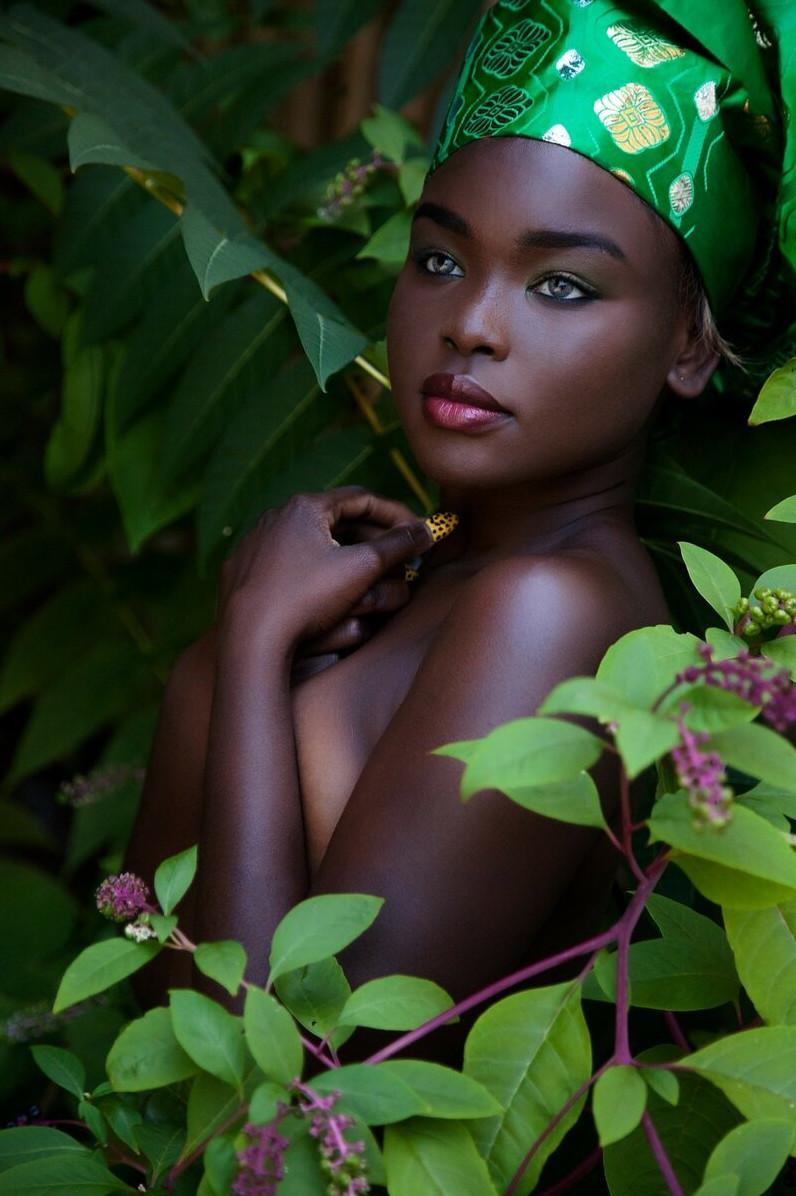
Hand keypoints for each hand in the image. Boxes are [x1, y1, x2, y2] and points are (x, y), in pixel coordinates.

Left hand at [218, 487, 432, 644]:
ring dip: (343, 553)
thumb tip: (428, 530)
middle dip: (372, 537)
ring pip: (310, 541)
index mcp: (304, 507)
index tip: (418, 533)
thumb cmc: (307, 598)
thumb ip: (398, 545)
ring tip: (369, 573)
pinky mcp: (241, 571)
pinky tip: (326, 589)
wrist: (251, 639)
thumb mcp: (362, 568)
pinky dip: (312, 570)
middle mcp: (275, 517)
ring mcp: (254, 544)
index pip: (361, 499)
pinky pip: (285, 563)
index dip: (396, 514)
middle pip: (336, 520)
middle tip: (399, 557)